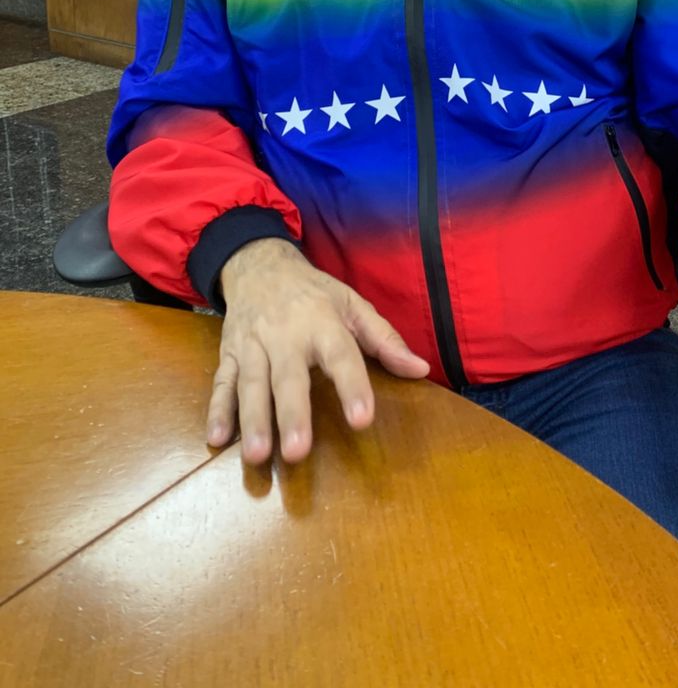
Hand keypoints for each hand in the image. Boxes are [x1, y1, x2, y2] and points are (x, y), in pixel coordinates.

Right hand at [206, 238, 429, 463]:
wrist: (259, 264)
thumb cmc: (313, 292)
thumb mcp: (352, 304)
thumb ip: (384, 339)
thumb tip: (420, 369)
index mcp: (322, 321)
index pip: (341, 355)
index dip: (352, 387)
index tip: (362, 420)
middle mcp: (285, 334)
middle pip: (288, 377)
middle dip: (292, 413)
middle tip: (297, 452)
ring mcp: (253, 345)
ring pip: (251, 384)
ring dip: (252, 420)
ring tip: (257, 456)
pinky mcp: (229, 354)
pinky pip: (222, 383)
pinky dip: (217, 410)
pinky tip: (216, 439)